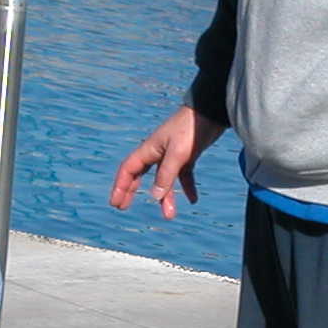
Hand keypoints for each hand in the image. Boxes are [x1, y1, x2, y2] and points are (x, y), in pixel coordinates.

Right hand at [109, 107, 225, 219]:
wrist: (211, 112)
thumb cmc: (191, 129)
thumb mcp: (177, 154)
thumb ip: (166, 175)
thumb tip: (155, 197)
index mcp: (149, 149)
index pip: (128, 169)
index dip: (120, 186)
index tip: (116, 203)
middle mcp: (158, 152)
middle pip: (139, 175)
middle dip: (131, 191)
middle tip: (123, 207)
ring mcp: (173, 154)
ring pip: (164, 179)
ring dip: (165, 197)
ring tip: (169, 215)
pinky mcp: (188, 155)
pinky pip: (184, 175)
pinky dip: (187, 187)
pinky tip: (193, 200)